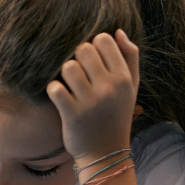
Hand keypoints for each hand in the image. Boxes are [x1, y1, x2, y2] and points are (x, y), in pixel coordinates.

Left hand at [45, 30, 141, 165]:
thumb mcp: (131, 87)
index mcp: (123, 78)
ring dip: (64, 73)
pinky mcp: (72, 114)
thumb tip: (118, 31)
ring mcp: (90, 101)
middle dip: (77, 57)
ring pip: (68, 66)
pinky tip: (59, 96)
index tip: (91, 60)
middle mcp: (109, 87)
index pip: (103, 40)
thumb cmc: (116, 115)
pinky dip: (53, 89)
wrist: (105, 153)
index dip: (93, 45)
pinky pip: (55, 88)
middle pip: (83, 49)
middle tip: (78, 72)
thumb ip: (129, 57)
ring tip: (69, 84)